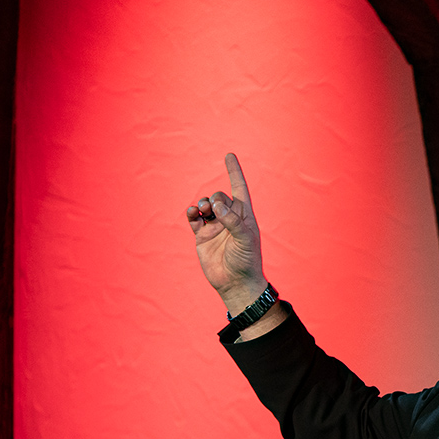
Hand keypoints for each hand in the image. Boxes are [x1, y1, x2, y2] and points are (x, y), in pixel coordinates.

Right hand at [185, 153, 266, 311]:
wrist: (235, 283)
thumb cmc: (247, 261)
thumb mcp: (245, 239)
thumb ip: (232, 220)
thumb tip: (216, 205)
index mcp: (244, 216)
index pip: (239, 188)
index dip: (234, 172)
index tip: (229, 155)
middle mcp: (229, 218)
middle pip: (219, 196)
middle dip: (215, 197)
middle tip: (215, 208)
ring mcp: (215, 227)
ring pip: (205, 206)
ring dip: (202, 204)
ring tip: (202, 210)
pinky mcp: (202, 236)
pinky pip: (194, 219)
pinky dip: (191, 213)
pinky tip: (192, 213)